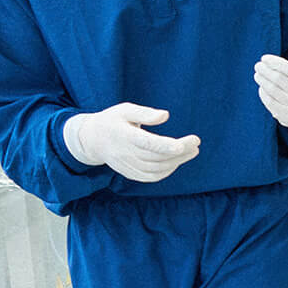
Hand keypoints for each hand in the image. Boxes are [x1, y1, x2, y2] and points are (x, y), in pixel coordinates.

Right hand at [63, 102, 199, 182]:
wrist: (92, 140)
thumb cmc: (112, 120)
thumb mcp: (125, 109)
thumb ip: (145, 113)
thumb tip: (165, 116)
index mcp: (124, 135)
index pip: (148, 143)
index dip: (166, 146)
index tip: (184, 143)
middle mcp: (125, 153)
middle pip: (157, 157)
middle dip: (180, 152)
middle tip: (196, 142)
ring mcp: (127, 166)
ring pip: (156, 169)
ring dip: (177, 162)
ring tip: (193, 151)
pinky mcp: (129, 173)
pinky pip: (150, 177)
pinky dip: (166, 172)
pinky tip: (177, 162)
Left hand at [255, 44, 287, 128]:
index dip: (275, 62)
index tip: (265, 58)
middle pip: (279, 80)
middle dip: (266, 71)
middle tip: (258, 65)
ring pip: (273, 91)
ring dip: (262, 81)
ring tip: (258, 74)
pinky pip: (271, 103)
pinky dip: (263, 94)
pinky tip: (261, 87)